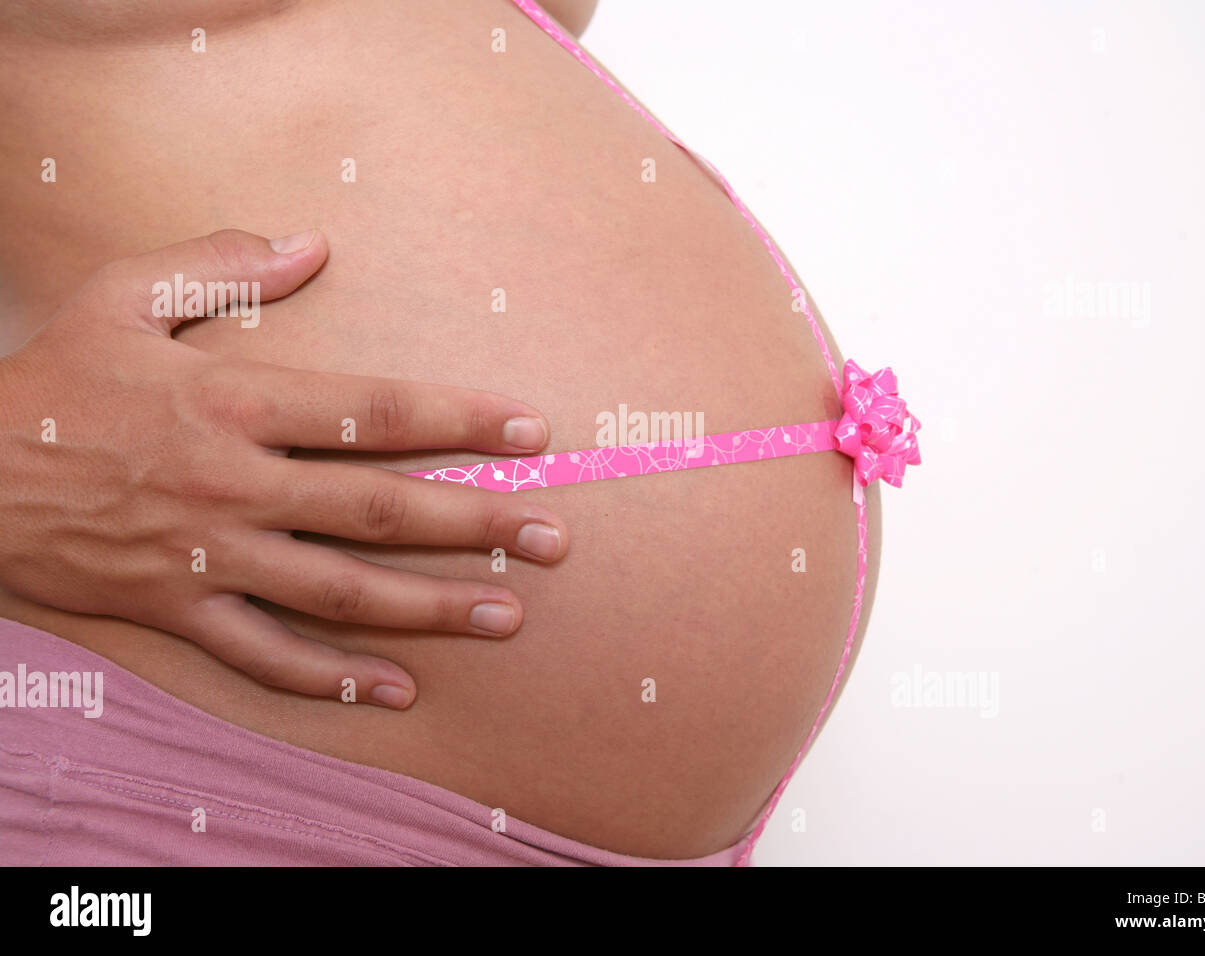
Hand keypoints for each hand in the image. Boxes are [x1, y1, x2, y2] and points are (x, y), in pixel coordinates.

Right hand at [0, 229, 568, 707]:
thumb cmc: (52, 380)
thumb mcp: (123, 295)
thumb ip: (220, 263)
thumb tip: (311, 242)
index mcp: (233, 401)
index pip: (375, 410)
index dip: (461, 418)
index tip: (532, 432)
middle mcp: (235, 484)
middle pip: (379, 509)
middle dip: (477, 524)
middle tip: (556, 539)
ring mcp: (209, 555)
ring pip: (341, 590)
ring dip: (431, 606)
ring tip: (509, 616)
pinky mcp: (179, 609)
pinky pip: (267, 655)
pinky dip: (332, 677)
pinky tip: (397, 688)